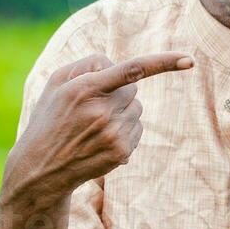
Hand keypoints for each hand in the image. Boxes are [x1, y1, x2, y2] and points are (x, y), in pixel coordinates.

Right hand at [0, 52, 193, 210]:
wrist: (40, 169)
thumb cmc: (50, 118)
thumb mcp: (57, 83)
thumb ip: (87, 64)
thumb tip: (118, 64)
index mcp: (84, 88)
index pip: (132, 69)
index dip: (163, 62)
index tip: (189, 59)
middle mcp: (101, 111)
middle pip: (133, 89)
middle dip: (118, 93)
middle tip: (91, 107)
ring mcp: (113, 134)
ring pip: (136, 109)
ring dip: (121, 112)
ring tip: (92, 127)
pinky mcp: (121, 152)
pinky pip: (137, 128)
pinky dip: (124, 130)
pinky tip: (100, 141)